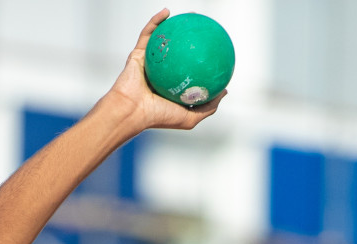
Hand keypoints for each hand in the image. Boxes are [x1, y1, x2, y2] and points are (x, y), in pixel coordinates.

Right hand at [100, 10, 226, 130]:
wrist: (131, 111)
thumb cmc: (158, 116)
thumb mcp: (190, 117)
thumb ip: (208, 107)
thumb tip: (225, 91)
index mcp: (171, 87)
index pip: (188, 71)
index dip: (200, 59)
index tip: (213, 51)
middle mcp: (160, 74)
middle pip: (178, 51)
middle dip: (190, 38)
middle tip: (203, 29)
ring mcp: (148, 63)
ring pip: (163, 39)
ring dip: (174, 25)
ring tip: (188, 15)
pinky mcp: (137, 54)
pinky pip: (148, 34)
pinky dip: (155, 21)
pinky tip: (167, 12)